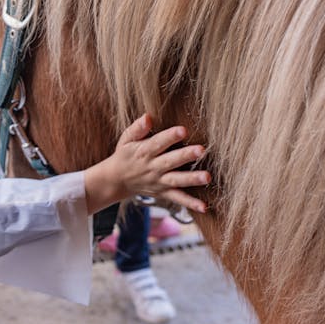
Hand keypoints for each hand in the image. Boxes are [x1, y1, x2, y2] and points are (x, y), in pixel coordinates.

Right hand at [84, 114, 209, 214]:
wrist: (117, 180)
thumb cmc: (125, 155)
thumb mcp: (126, 140)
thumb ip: (137, 128)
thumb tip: (148, 117)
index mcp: (144, 152)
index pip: (158, 143)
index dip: (170, 136)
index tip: (183, 130)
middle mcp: (153, 167)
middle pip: (170, 161)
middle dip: (186, 156)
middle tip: (201, 150)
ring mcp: (159, 182)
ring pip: (176, 180)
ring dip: (192, 179)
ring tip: (207, 177)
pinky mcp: (163, 193)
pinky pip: (178, 199)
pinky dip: (190, 204)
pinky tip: (203, 207)